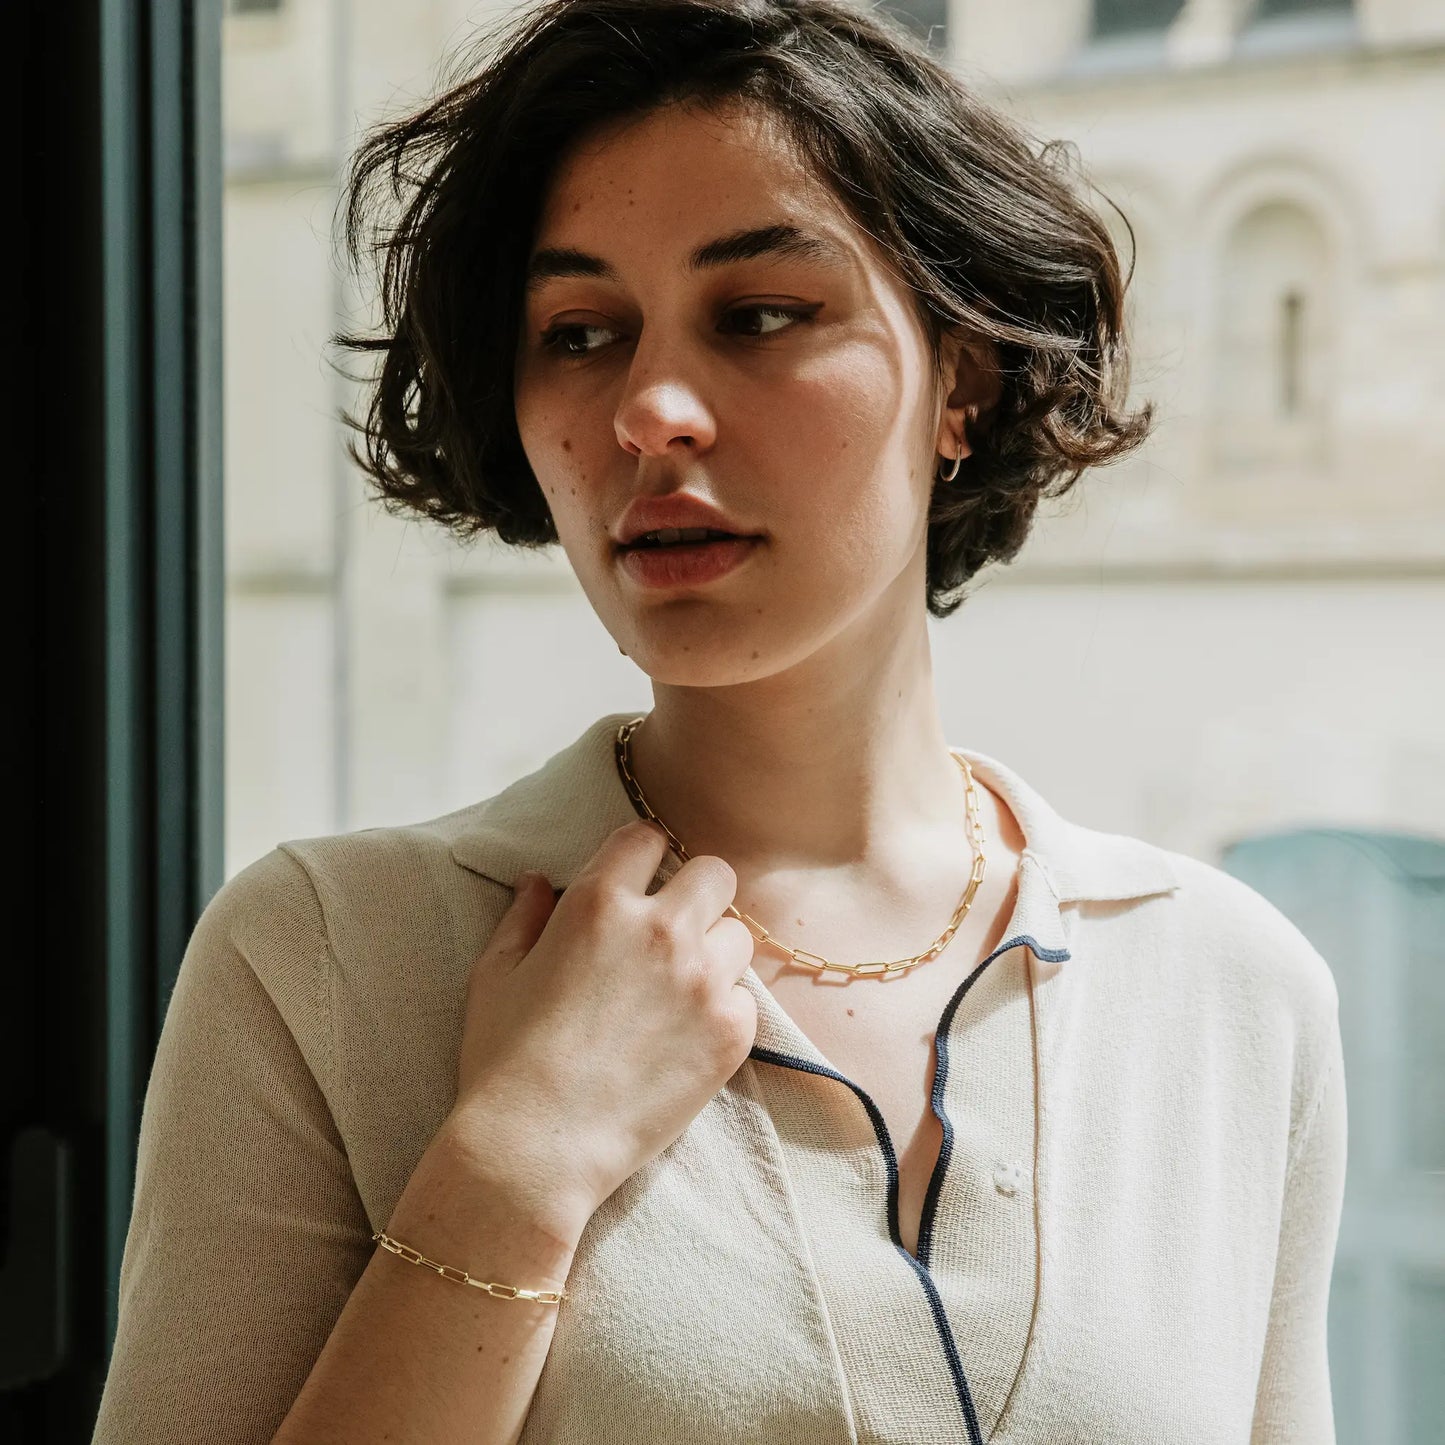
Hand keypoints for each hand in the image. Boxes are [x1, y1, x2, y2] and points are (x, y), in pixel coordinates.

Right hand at [445, 819, 757, 1231]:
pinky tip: (685, 1037)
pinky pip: (744, 998)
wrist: (537, 1148)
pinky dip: (722, 1010)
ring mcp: (702, 980)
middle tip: (672, 930)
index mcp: (598, 903)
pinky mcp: (730, 1032)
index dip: (642, 855)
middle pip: (714, 873)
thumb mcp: (495, 974)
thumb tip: (536, 880)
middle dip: (694, 893)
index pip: (647, 837)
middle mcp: (660, 930)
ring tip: (678, 990)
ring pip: (738, 935)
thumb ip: (523, 916)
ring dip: (713, 952)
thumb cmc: (503, 1060)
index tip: (639, 881)